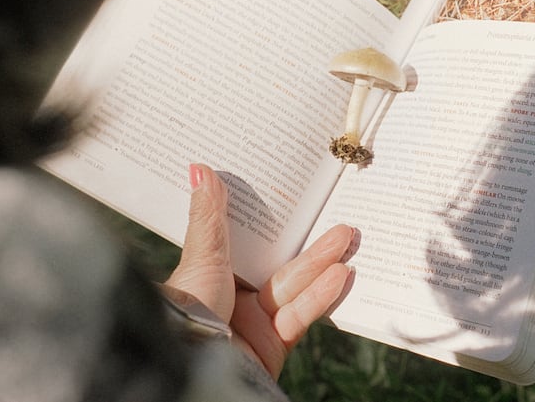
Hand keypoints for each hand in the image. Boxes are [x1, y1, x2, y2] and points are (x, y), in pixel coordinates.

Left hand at [163, 163, 352, 378]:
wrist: (191, 367)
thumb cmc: (187, 309)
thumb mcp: (201, 255)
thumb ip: (208, 215)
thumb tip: (199, 167)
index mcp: (215, 270)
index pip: (249, 238)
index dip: (271, 218)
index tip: (294, 193)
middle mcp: (236, 292)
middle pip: (279, 261)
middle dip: (309, 240)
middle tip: (334, 213)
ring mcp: (256, 318)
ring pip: (295, 284)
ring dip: (322, 262)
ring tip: (347, 236)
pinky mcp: (274, 342)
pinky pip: (301, 314)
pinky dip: (320, 295)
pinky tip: (340, 274)